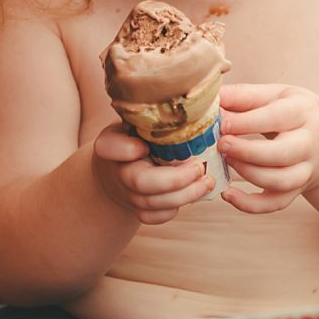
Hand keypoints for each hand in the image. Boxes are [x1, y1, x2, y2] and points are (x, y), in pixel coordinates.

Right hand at [92, 124, 214, 224]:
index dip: (126, 149)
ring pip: (153, 203)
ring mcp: (127, 193)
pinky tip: (192, 194)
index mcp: (112, 144)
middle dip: (176, 179)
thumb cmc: (138, 136)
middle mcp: (117, 171)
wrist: (121, 167)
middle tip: (200, 168)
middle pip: (141, 182)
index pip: (109, 147)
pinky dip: (173, 210)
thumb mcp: (140, 120)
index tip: (143, 146)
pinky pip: (154, 217)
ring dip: (185, 195)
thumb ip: (155, 114)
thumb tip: (193, 101)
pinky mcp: (137, 209)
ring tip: (208, 181)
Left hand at [216, 83, 318, 214]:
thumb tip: (211, 97)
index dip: (244, 122)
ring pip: (281, 181)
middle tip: (222, 145)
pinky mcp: (298, 189)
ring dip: (249, 174)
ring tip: (227, 161)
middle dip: (247, 152)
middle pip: (282, 153)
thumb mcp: (276, 95)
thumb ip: (244, 96)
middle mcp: (311, 142)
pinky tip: (228, 195)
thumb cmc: (294, 112)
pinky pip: (277, 203)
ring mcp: (307, 169)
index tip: (219, 123)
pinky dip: (250, 205)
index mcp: (304, 112)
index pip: (276, 118)